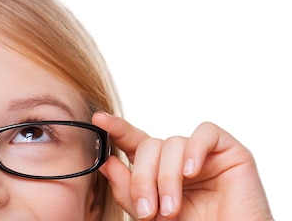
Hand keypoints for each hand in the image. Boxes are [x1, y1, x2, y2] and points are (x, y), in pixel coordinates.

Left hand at [92, 112, 273, 219]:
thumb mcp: (151, 215)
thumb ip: (129, 192)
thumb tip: (108, 164)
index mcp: (159, 169)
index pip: (133, 142)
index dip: (116, 129)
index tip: (98, 119)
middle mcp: (179, 158)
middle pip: (148, 145)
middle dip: (142, 178)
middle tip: (147, 211)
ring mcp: (204, 154)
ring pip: (172, 143)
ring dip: (167, 178)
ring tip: (171, 209)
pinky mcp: (231, 152)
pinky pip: (205, 134)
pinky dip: (194, 151)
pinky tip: (191, 174)